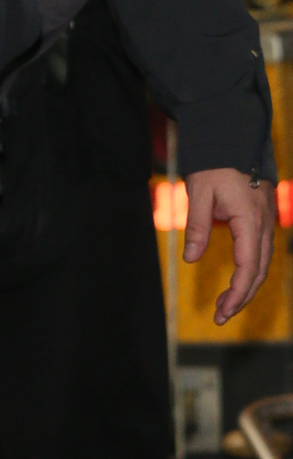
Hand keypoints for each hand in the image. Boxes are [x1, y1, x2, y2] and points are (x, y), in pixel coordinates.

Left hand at [184, 166, 277, 323]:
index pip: (248, 267)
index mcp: (250, 222)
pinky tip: (237, 281)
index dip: (237, 292)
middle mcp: (264, 226)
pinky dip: (250, 271)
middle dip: (241, 297)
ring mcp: (267, 224)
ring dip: (246, 287)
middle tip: (220, 317)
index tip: (223, 311)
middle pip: (258, 271)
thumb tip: (192, 259)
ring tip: (225, 306)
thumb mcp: (199, 192)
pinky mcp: (262, 221)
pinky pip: (260, 253)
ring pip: (262, 264)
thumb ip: (198, 226)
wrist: (233, 141)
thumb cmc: (214, 165)